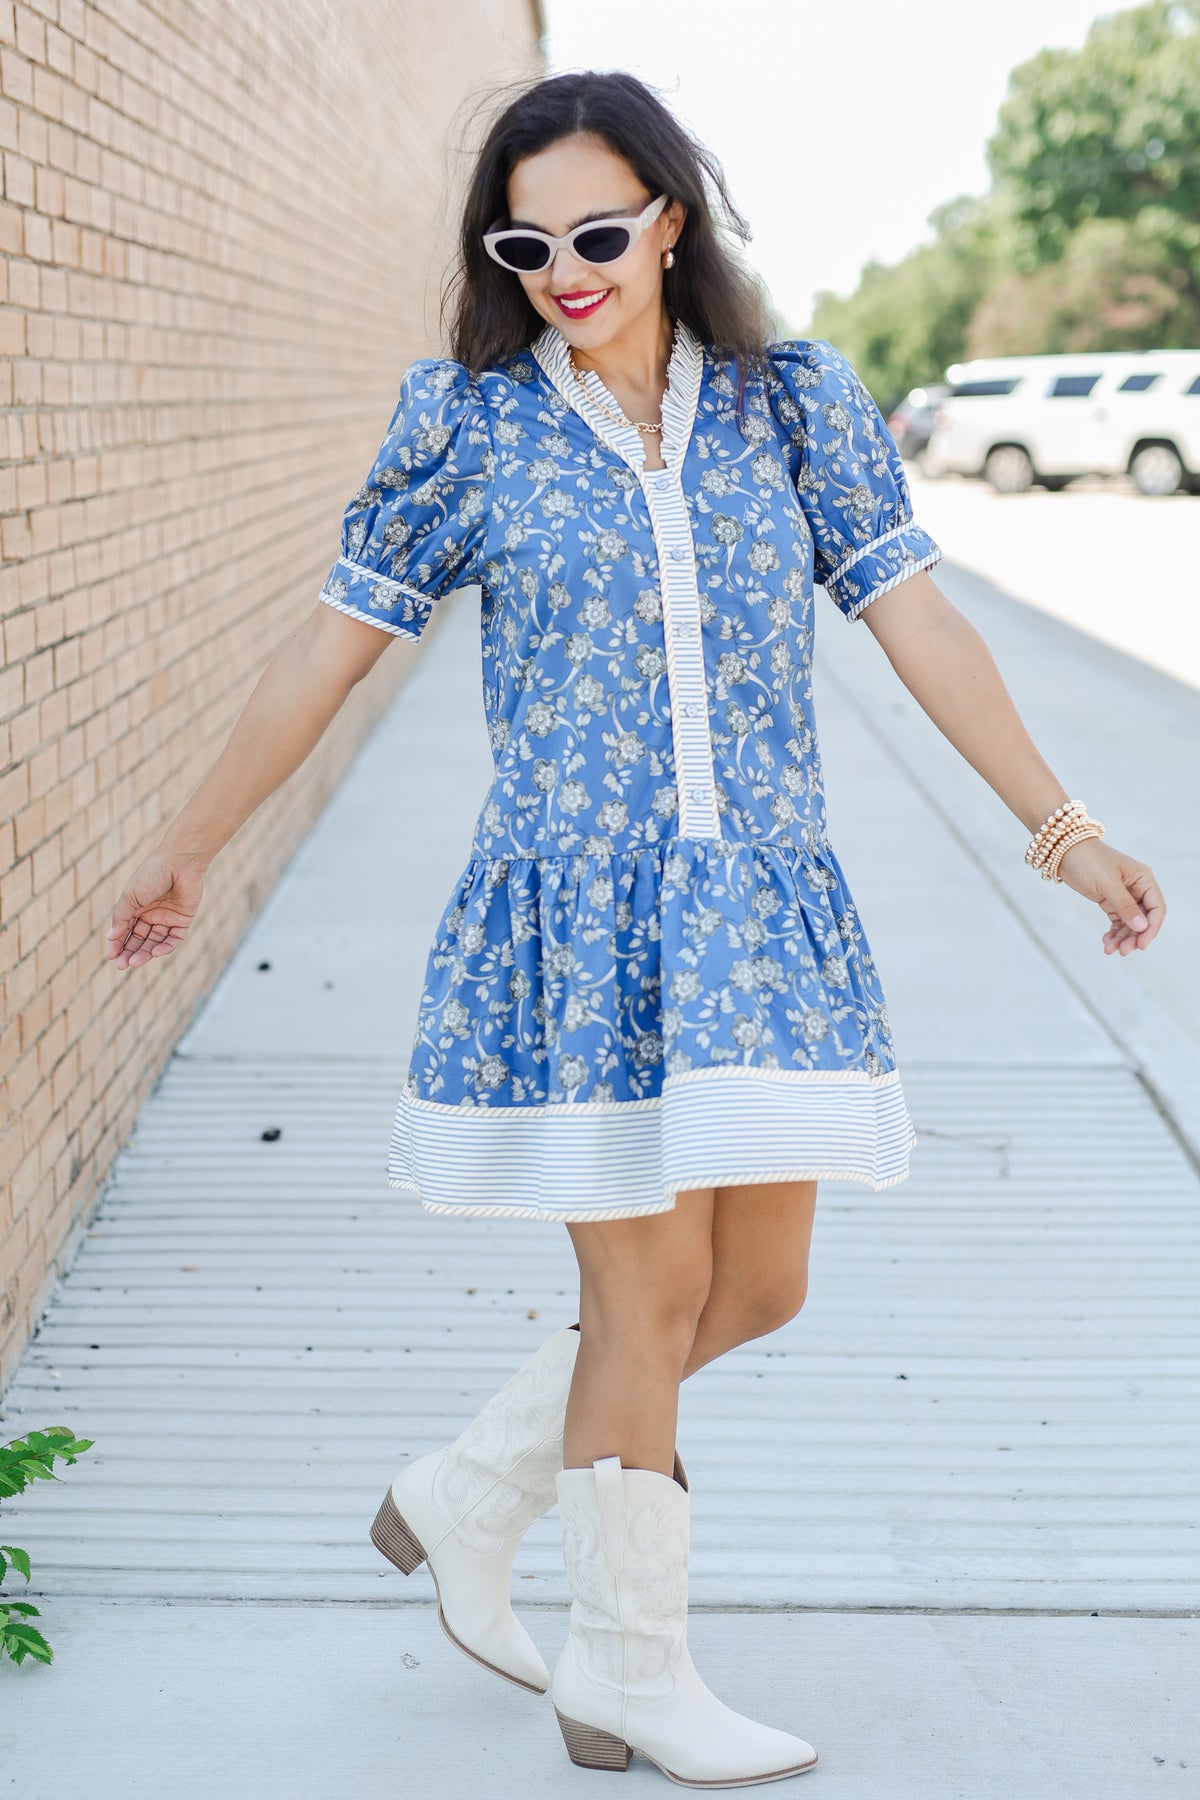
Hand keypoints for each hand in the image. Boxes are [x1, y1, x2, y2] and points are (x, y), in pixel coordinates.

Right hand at [104, 853, 207, 970]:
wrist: (179, 862)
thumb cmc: (151, 874)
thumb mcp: (130, 897)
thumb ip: (121, 918)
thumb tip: (110, 938)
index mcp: (136, 907)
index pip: (125, 931)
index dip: (118, 944)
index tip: (111, 956)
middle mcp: (151, 914)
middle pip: (139, 939)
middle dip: (129, 952)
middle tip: (121, 965)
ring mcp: (167, 918)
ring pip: (155, 942)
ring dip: (145, 953)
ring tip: (134, 962)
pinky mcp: (183, 920)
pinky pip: (174, 939)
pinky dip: (165, 947)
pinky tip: (155, 952)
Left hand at [1054, 838, 1165, 955]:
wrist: (1065, 851)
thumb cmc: (1089, 860)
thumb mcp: (1108, 883)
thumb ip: (1125, 906)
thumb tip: (1141, 927)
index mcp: (1144, 879)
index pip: (1156, 908)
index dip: (1151, 929)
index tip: (1141, 945)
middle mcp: (1138, 888)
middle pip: (1143, 919)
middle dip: (1134, 937)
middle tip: (1123, 951)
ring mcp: (1124, 895)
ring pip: (1129, 923)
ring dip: (1122, 938)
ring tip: (1110, 949)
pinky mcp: (1109, 900)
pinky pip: (1117, 921)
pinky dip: (1113, 932)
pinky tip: (1106, 941)